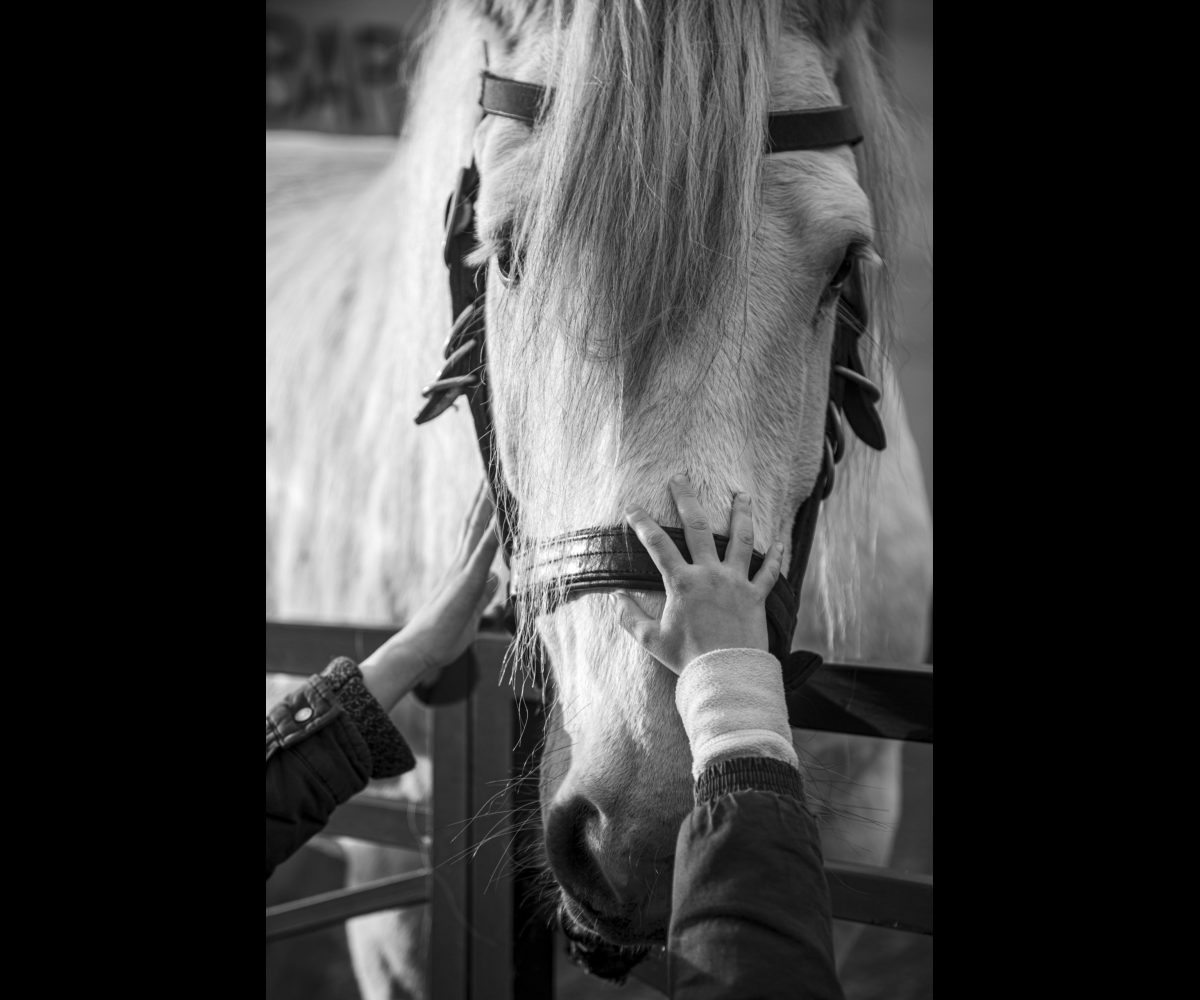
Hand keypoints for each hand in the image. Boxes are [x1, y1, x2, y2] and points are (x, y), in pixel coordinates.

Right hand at [359, 484, 500, 710]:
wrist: (419, 651)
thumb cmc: (443, 636)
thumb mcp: (472, 610)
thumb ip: (484, 592)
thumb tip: (496, 577)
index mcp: (464, 570)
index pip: (478, 531)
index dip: (487, 508)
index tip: (494, 484)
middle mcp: (462, 564)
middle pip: (475, 521)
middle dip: (486, 494)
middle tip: (492, 466)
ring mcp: (462, 572)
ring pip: (477, 530)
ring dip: (488, 505)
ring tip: (497, 478)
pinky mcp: (465, 585)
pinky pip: (481, 556)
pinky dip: (491, 536)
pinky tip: (500, 520)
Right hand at [612, 474, 781, 674]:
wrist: (727, 675)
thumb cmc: (688, 659)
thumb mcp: (651, 640)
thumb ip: (630, 617)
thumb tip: (615, 598)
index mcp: (683, 583)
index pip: (657, 545)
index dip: (642, 524)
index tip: (632, 508)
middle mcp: (711, 575)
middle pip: (698, 528)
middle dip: (687, 500)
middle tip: (680, 479)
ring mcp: (737, 583)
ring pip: (741, 539)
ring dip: (741, 514)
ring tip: (742, 494)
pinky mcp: (757, 596)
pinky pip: (770, 572)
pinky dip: (777, 556)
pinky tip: (780, 541)